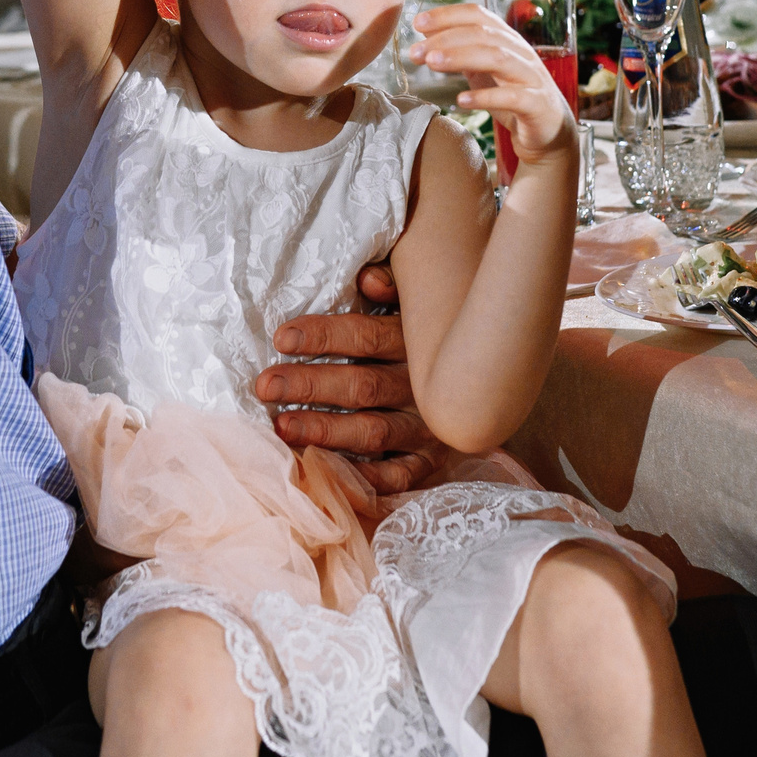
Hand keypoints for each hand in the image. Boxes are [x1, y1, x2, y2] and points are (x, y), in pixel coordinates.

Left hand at [253, 290, 454, 495]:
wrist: (490, 375)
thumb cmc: (429, 334)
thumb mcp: (416, 302)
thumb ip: (394, 286)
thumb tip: (367, 278)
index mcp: (415, 341)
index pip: (365, 336)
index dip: (323, 336)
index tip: (282, 338)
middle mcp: (421, 385)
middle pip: (362, 385)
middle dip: (310, 385)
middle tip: (266, 385)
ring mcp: (428, 426)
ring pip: (373, 431)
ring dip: (325, 430)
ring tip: (282, 427)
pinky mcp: (431, 460)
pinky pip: (398, 476)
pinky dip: (365, 478)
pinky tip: (326, 470)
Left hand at [407, 4, 575, 167]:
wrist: (549, 132)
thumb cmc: (512, 96)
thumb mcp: (483, 70)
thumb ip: (460, 51)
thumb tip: (426, 34)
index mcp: (507, 39)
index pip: (478, 15)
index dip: (448, 15)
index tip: (418, 23)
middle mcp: (520, 52)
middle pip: (483, 34)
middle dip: (446, 39)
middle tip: (415, 52)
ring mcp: (531, 77)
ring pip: (497, 58)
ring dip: (461, 57)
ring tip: (432, 64)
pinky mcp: (537, 104)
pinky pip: (512, 97)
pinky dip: (485, 97)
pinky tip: (461, 100)